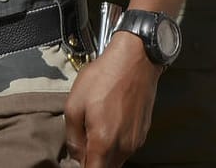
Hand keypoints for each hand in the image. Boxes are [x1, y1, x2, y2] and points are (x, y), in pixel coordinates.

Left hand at [64, 32, 161, 167]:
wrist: (135, 59)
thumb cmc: (106, 76)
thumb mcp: (74, 103)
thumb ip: (72, 136)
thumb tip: (75, 154)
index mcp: (103, 142)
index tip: (75, 160)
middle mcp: (123, 146)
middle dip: (92, 161)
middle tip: (83, 144)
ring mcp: (135, 140)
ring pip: (116, 160)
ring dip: (104, 154)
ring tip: (95, 130)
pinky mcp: (142, 132)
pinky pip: (126, 148)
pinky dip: (116, 144)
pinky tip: (109, 123)